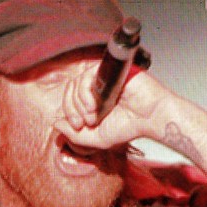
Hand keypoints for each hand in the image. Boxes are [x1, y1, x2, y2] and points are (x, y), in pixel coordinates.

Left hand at [53, 64, 168, 149]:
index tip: (78, 125)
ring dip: (80, 104)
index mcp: (92, 98)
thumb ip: (74, 135)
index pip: (69, 98)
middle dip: (72, 109)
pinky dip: (86, 94)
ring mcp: (103, 76)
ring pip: (76, 83)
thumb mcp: (95, 137)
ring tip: (94, 116)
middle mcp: (96, 85)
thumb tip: (55, 124)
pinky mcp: (110, 69)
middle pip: (69, 89)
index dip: (68, 112)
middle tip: (86, 122)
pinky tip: (96, 106)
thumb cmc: (129, 126)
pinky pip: (87, 76)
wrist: (151, 119)